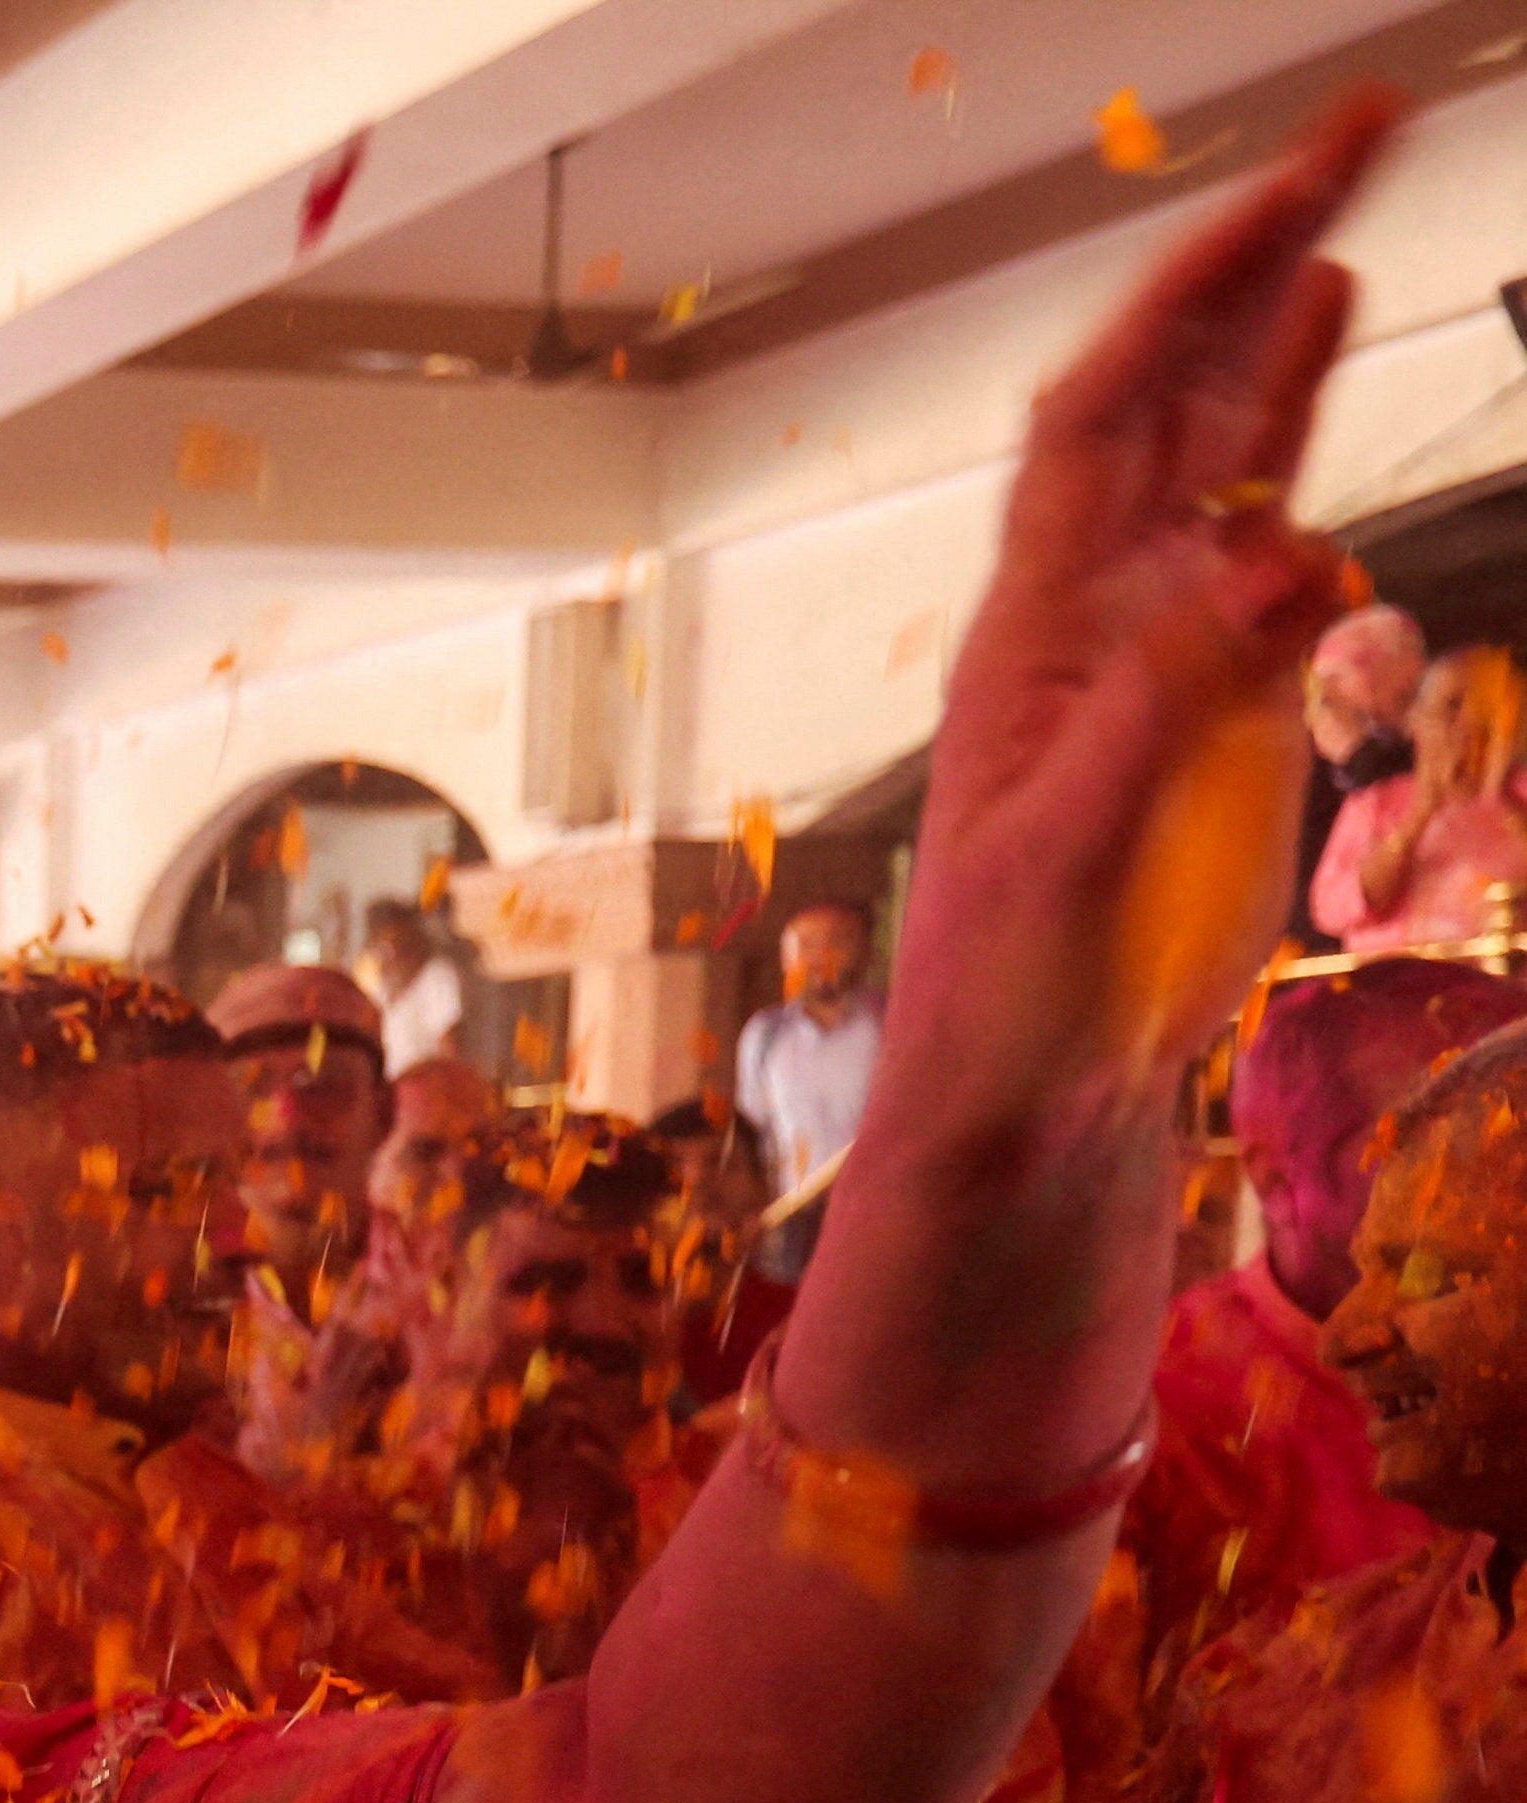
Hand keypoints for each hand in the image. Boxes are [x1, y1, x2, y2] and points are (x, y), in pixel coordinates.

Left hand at [840, 95, 1389, 1251]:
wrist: (1024, 1112)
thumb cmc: (1004, 1001)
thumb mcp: (1074, 854)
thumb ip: (1175, 706)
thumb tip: (1279, 552)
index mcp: (1029, 632)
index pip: (1104, 417)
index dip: (1187, 298)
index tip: (1291, 197)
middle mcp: (1090, 618)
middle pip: (1171, 404)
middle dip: (1247, 267)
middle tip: (1355, 135)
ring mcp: (1161, 662)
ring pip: (1225, 472)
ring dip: (1278, 352)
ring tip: (1338, 229)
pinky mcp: (1225, 722)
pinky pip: (1272, 580)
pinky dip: (1305, 490)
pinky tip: (1327, 431)